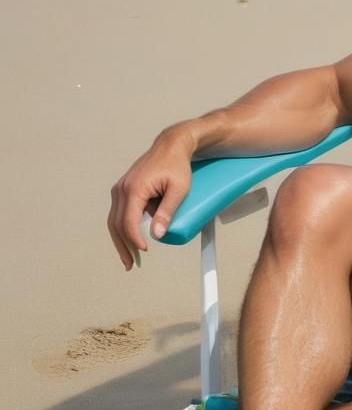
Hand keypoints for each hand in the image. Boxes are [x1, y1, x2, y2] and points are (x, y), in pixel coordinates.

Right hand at [108, 129, 193, 270]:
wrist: (171, 146)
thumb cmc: (177, 165)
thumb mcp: (179, 189)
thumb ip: (168, 211)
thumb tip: (157, 234)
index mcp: (134, 189)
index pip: (129, 221)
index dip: (134, 239)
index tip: (145, 250)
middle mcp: (122, 189)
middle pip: (116, 224)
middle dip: (123, 246)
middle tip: (131, 264)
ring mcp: (121, 188)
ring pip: (115, 220)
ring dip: (121, 240)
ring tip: (130, 258)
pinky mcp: (125, 189)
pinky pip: (120, 212)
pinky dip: (124, 228)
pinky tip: (132, 240)